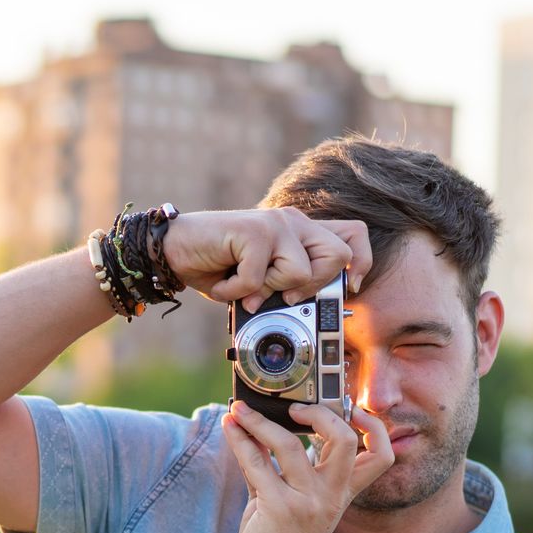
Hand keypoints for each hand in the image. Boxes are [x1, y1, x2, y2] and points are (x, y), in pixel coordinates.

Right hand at [164, 208, 371, 312]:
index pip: (354, 236)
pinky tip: (223, 282)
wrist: (173, 250)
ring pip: (300, 272)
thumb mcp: (261, 281)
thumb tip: (307, 310)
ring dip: (268, 290)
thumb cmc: (216, 267)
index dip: (359, 265)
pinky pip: (260, 278)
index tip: (345, 289)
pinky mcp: (255, 231)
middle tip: (282, 295)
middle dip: (313, 287)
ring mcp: (275, 224)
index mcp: (300, 231)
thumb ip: (286, 286)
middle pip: (339, 255)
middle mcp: (293, 222)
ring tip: (243, 286)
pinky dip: (236, 292)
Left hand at [220, 399, 394, 532]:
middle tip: (293, 408)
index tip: (353, 407)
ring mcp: (307, 503)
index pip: (380, 455)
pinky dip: (240, 441)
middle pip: (345, 439)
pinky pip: (257, 463)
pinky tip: (230, 428)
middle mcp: (330, 496)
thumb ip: (277, 466)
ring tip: (239, 410)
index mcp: (341, 493)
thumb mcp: (288, 500)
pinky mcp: (279, 509)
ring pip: (289, 444)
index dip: (374, 426)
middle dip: (319, 413)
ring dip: (259, 422)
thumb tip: (257, 426)